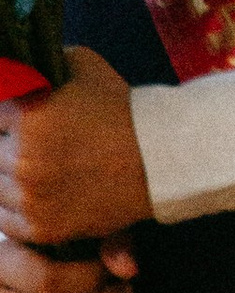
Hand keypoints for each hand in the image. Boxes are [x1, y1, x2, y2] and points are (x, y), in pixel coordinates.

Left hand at [0, 50, 149, 245]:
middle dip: (9, 145)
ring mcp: (31, 198)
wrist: (160, 159)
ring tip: (43, 169)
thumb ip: (39, 64)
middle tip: (41, 145)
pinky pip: (6, 222)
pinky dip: (17, 209)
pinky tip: (40, 194)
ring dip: (11, 178)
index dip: (8, 116)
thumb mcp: (82, 65)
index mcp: (27, 116)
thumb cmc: (121, 109)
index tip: (21, 119)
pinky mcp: (42, 227)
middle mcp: (22, 159)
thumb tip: (11, 68)